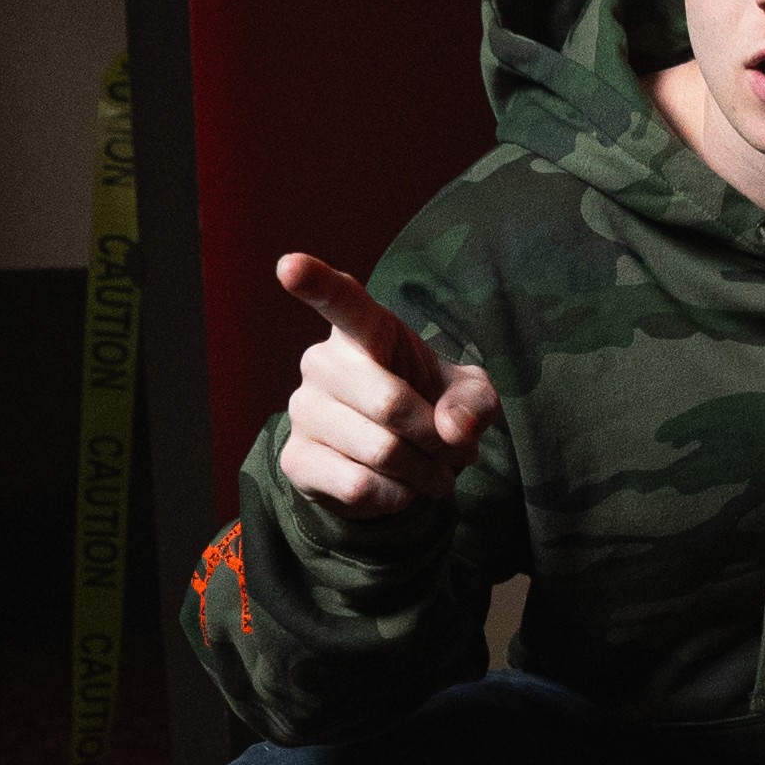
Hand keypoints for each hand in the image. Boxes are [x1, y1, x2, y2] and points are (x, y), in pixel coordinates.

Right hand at [274, 252, 497, 514]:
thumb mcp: (470, 398)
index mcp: (364, 329)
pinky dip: (397, 497)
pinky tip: (398, 488)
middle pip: (389, 404)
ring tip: (431, 473)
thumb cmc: (432, 407)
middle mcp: (322, 362)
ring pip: (380, 453)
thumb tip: (454, 430)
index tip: (288, 266)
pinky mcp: (296, 458)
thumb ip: (475, 403)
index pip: (339, 299)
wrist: (398, 464)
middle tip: (453, 452)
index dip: (314, 281)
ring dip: (424, 473)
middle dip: (437, 439)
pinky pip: (359, 487)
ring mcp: (303, 410)